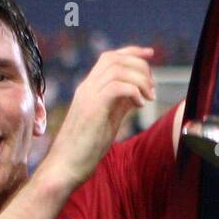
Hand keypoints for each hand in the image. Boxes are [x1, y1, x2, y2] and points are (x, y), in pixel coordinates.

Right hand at [42, 47, 155, 191]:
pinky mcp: (92, 109)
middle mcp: (87, 87)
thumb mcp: (108, 119)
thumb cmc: (86, 147)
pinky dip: (133, 91)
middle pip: (114, 58)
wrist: (65, 166)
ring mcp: (88, 96)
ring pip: (117, 69)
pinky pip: (117, 87)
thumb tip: (137, 91)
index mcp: (89, 88)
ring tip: (148, 98)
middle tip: (152, 87)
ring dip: (140, 80)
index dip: (132, 52)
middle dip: (140, 66)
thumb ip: (120, 102)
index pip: (110, 57)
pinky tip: (139, 106)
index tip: (151, 54)